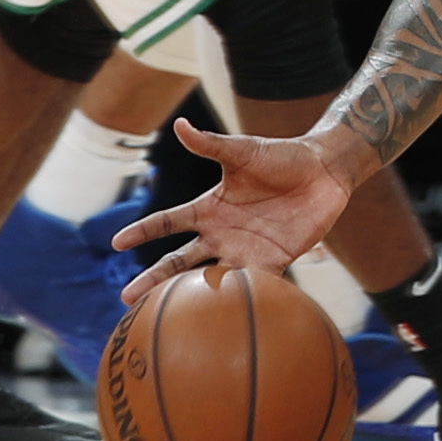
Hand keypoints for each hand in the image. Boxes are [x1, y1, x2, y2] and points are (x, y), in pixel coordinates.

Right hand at [109, 120, 359, 302]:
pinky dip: (244, 298)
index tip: (116, 243)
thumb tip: (178, 124)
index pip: (167, 222)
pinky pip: (257, 284)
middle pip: (179, 261)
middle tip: (128, 299)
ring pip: (212, 278)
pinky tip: (229, 316)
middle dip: (154, 278)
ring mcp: (246, 249)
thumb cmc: (283, 157)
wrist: (325, 170)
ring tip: (169, 314)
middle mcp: (221, 233)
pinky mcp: (275, 259)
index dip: (142, 231)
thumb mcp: (244, 152)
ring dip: (193, 295)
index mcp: (209, 208)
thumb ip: (211, 145)